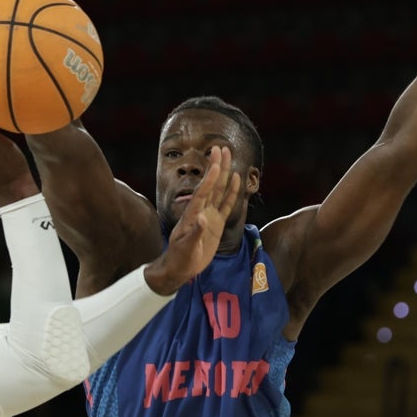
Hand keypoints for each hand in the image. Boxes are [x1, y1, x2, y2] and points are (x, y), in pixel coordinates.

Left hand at [144, 146, 241, 294]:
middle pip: (212, 185)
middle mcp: (201, 211)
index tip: (215, 163)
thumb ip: (195, 233)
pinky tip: (236, 179)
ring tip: (228, 156)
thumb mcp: (186, 248)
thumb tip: (202, 219)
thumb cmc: (180, 258)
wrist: (180, 268)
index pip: (202, 193)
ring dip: (224, 173)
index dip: (209, 178)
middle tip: (221, 148)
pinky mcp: (216, 224)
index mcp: (192, 215)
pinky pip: (226, 204)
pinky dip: (232, 192)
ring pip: (219, 190)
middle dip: (217, 166)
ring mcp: (209, 216)